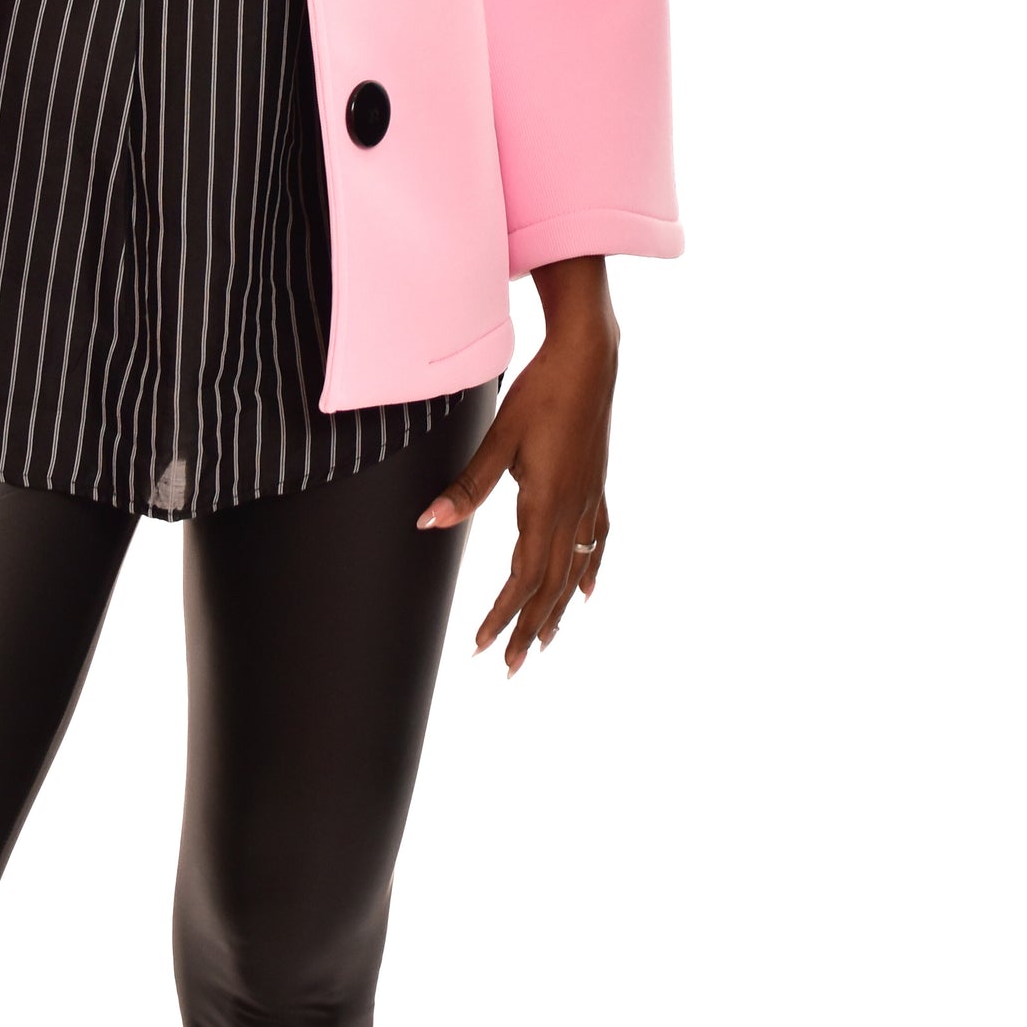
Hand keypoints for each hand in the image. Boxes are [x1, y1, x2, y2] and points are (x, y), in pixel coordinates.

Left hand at [415, 257, 618, 677]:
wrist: (590, 359)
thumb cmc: (542, 393)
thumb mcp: (499, 438)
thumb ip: (468, 486)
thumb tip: (429, 522)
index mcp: (546, 505)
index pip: (522, 577)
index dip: (503, 614)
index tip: (484, 645)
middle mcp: (572, 511)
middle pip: (551, 586)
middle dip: (530, 628)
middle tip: (513, 667)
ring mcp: (590, 500)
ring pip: (574, 571)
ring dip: (557, 610)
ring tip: (544, 642)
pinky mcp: (597, 486)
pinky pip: (596, 542)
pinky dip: (590, 572)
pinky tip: (587, 591)